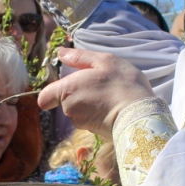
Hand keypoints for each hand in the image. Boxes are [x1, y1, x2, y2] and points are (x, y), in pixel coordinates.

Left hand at [38, 48, 154, 136]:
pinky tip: (112, 106)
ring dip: (89, 103)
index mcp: (67, 90)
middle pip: (64, 102)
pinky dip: (97, 113)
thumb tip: (61, 53)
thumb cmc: (123, 84)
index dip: (52, 93)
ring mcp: (81, 123)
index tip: (67, 85)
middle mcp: (69, 110)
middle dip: (77, 94)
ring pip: (78, 111)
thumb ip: (79, 57)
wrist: (140, 115)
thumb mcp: (104, 61)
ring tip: (109, 95)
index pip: (43, 98)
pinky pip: (90, 120)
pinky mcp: (92, 132)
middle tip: (98, 84)